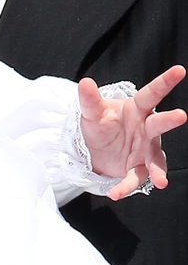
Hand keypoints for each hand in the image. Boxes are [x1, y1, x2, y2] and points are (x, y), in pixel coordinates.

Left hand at [78, 65, 186, 199]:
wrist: (93, 148)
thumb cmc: (100, 124)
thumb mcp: (91, 112)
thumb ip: (90, 100)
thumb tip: (85, 82)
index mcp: (137, 109)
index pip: (151, 93)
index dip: (165, 82)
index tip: (179, 70)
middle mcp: (146, 129)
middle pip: (159, 123)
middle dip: (169, 120)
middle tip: (181, 116)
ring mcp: (145, 150)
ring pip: (155, 159)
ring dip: (158, 170)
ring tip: (161, 181)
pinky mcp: (137, 168)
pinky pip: (135, 178)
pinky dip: (126, 187)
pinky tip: (117, 194)